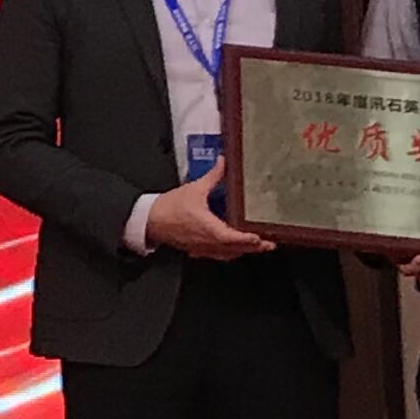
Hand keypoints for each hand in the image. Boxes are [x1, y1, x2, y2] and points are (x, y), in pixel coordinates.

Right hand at [142, 184, 271, 259]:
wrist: (149, 220)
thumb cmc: (170, 207)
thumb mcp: (194, 189)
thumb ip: (212, 177)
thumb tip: (223, 163)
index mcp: (208, 227)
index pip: (233, 238)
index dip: (248, 240)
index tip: (262, 238)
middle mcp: (207, 241)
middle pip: (236, 249)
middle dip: (253, 248)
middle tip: (269, 244)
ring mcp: (202, 248)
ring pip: (228, 255)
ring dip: (242, 251)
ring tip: (255, 246)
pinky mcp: (196, 250)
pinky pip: (217, 255)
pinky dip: (228, 253)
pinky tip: (232, 248)